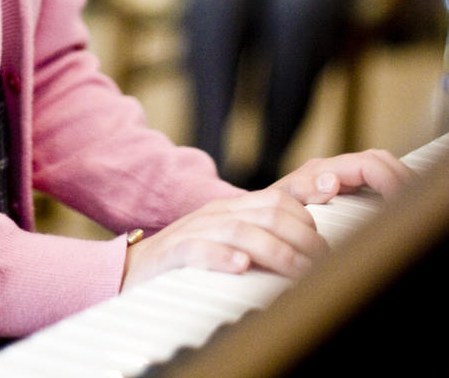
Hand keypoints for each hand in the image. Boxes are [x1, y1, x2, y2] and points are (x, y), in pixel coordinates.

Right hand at [121, 188, 326, 290]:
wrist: (132, 269)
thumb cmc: (190, 260)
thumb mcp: (230, 242)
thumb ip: (264, 238)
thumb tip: (314, 251)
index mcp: (234, 209)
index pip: (280, 198)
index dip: (311, 211)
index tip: (338, 230)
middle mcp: (218, 214)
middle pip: (268, 211)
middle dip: (302, 236)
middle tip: (323, 264)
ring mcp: (195, 230)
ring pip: (241, 230)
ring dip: (275, 251)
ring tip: (298, 271)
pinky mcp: (172, 253)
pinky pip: (199, 249)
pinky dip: (222, 257)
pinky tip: (241, 267)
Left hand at [269, 149, 415, 204]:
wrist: (255, 216)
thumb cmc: (267, 210)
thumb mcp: (280, 201)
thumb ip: (303, 189)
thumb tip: (332, 181)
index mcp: (322, 170)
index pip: (368, 164)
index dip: (389, 179)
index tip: (400, 201)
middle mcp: (333, 170)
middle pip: (379, 160)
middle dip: (400, 177)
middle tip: (412, 202)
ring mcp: (338, 178)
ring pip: (378, 168)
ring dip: (397, 181)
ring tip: (407, 205)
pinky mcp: (341, 191)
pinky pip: (371, 182)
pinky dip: (388, 189)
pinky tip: (394, 208)